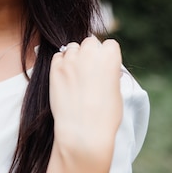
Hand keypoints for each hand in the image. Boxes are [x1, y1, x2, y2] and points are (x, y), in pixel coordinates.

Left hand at [49, 36, 122, 153]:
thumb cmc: (105, 115)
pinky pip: (58, 57)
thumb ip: (110, 74)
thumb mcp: (116, 91)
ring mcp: (70, 60)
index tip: (105, 65)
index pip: (109, 44)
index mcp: (109, 57)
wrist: (83, 130)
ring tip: (76, 74)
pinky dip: (61, 63)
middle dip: (90, 52)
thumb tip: (107, 70)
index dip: (107, 54)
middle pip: (89, 42)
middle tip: (90, 68)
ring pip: (72, 47)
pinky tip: (65, 76)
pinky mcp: (55, 68)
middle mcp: (89, 54)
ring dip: (75, 56)